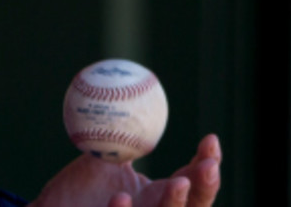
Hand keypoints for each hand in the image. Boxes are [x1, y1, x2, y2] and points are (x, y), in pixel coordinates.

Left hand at [29, 134, 220, 206]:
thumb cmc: (80, 186)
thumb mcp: (105, 153)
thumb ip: (123, 130)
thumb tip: (140, 94)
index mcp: (157, 197)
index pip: (192, 182)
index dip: (207, 164)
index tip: (210, 139)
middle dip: (204, 189)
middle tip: (207, 167)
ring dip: (174, 203)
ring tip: (179, 183)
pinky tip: (120, 197)